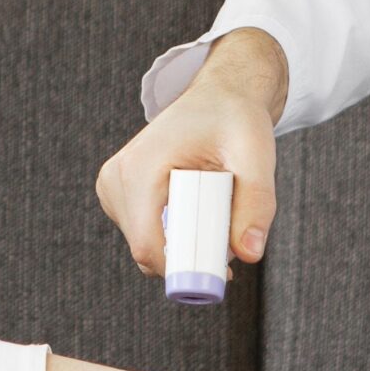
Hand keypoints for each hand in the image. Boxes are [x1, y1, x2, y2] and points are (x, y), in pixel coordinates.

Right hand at [96, 28, 284, 275]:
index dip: (185, 269)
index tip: (226, 273)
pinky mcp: (118, 197)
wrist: (217, 97)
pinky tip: (197, 207)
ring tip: (215, 205)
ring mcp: (112, 190)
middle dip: (193, 254)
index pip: (148, 245)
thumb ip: (257, 203)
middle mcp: (116, 180)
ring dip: (187, 243)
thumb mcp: (255, 153)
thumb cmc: (234, 119)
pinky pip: (147, 237)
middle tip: (231, 230)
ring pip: (149, 248)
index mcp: (140, 167)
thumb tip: (250, 254)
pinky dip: (176, 235)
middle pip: (150, 251)